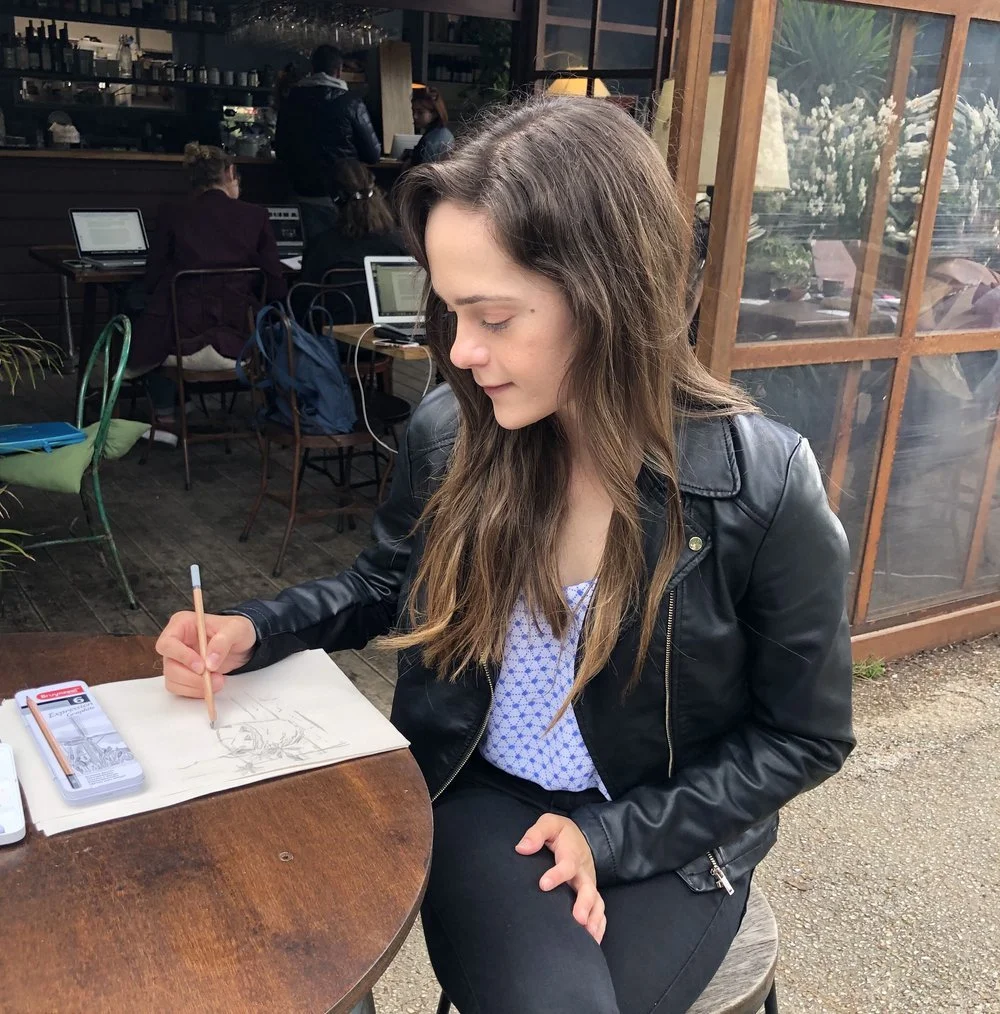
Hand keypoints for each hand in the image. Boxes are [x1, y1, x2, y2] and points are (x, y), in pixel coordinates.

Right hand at [156, 612, 256, 697]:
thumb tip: (210, 661)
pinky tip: (211, 686)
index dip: (181, 656)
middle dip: (191, 677)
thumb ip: (223, 641)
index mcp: (182, 624)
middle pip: (169, 665)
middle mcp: (175, 642)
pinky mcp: (182, 674)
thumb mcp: (237, 628)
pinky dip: (194, 691)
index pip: (167, 643)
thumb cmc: (236, 630)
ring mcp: (177, 659)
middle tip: (213, 679)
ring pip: (173, 679)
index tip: (201, 666)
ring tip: (218, 681)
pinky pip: (179, 688)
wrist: (242, 645)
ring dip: (195, 686)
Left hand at [516, 813, 605, 944]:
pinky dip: (600, 926)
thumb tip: (522, 848)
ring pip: (597, 904)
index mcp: (571, 855)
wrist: (583, 838)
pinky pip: (600, 912)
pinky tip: (593, 941)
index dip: (556, 875)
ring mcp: (589, 886)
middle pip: (588, 889)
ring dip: (594, 920)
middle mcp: (583, 873)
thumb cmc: (562, 834)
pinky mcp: (592, 895)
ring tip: (588, 937)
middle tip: (578, 919)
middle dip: (584, 904)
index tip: (543, 885)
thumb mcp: (550, 824)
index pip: (567, 865)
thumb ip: (536, 833)